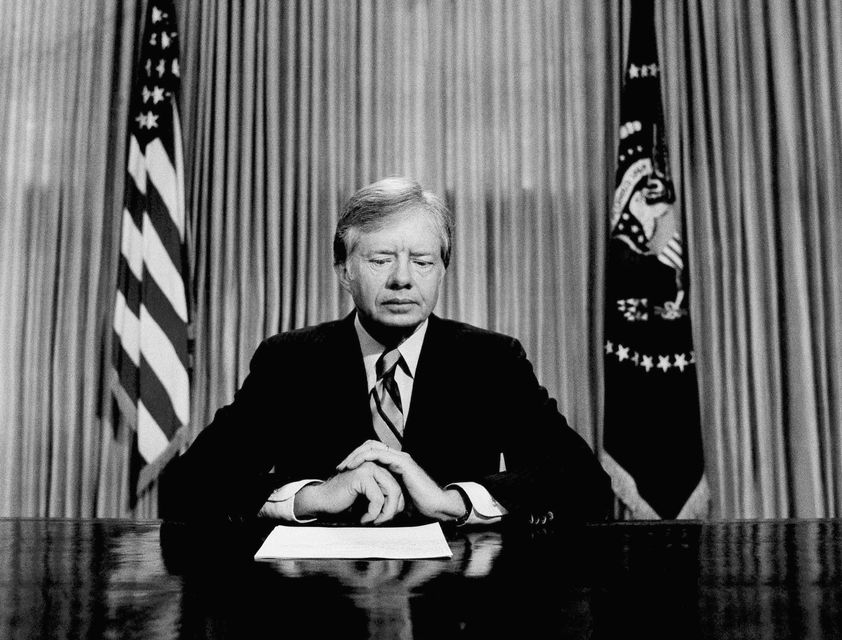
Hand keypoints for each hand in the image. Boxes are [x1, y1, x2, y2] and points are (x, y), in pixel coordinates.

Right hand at [295, 462, 405, 524]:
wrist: (323, 501)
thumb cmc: (344, 502)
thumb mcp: (369, 499)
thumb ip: (384, 498)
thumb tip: (402, 508)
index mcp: (378, 470)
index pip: (398, 487)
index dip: (396, 506)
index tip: (385, 519)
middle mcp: (375, 466)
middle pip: (397, 489)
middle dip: (392, 510)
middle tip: (381, 522)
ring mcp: (368, 468)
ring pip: (391, 492)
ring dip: (385, 512)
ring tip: (374, 521)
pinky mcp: (361, 476)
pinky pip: (377, 498)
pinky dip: (373, 512)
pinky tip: (364, 518)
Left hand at [336, 440, 466, 521]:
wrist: (435, 505)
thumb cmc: (418, 504)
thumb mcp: (393, 497)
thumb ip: (382, 492)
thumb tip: (366, 501)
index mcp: (394, 463)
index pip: (371, 452)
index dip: (356, 458)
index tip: (343, 470)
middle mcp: (396, 457)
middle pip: (369, 446)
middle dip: (352, 454)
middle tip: (340, 467)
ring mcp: (400, 458)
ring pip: (371, 447)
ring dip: (355, 455)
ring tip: (345, 466)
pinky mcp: (402, 462)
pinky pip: (378, 454)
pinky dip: (364, 458)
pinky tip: (355, 466)